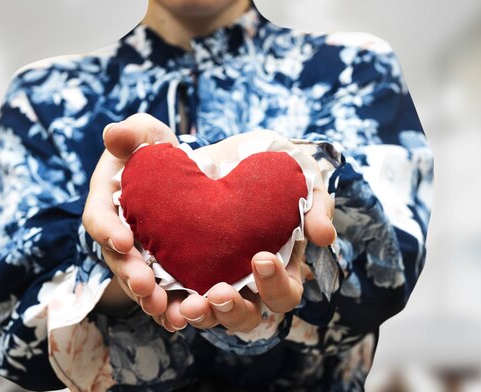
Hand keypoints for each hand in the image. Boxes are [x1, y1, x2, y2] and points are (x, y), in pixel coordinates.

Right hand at [83, 113, 177, 325]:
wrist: (180, 173)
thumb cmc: (154, 150)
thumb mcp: (145, 133)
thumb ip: (131, 133)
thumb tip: (113, 132)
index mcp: (108, 203)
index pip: (99, 218)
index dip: (107, 231)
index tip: (123, 239)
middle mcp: (119, 236)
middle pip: (118, 261)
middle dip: (130, 275)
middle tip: (145, 286)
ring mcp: (140, 257)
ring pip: (140, 285)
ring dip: (151, 300)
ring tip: (168, 313)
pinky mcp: (164, 271)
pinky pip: (164, 293)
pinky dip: (172, 307)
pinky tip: (186, 319)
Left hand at [176, 131, 335, 331]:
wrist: (220, 151)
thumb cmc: (268, 166)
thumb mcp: (297, 175)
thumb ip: (316, 204)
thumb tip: (325, 237)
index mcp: (276, 268)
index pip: (283, 293)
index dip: (275, 284)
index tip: (260, 258)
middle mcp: (244, 283)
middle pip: (245, 317)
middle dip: (233, 310)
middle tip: (219, 293)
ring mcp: (210, 278)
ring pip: (207, 315)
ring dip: (200, 315)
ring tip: (188, 306)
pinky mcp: (178, 269)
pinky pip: (171, 297)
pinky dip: (166, 302)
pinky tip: (156, 294)